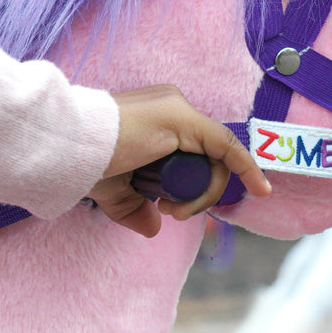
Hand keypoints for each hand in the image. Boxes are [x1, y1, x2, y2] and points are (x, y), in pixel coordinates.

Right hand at [88, 84, 269, 237]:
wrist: (70, 148)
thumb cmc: (85, 162)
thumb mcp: (115, 189)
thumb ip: (134, 207)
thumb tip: (154, 227)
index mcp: (157, 116)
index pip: (193, 152)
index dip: (195, 184)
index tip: (177, 209)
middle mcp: (172, 105)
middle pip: (205, 157)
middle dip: (197, 193)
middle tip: (171, 212)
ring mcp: (179, 110)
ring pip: (214, 159)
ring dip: (202, 195)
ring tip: (170, 209)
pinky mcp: (185, 119)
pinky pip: (227, 147)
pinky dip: (248, 169)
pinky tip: (261, 189)